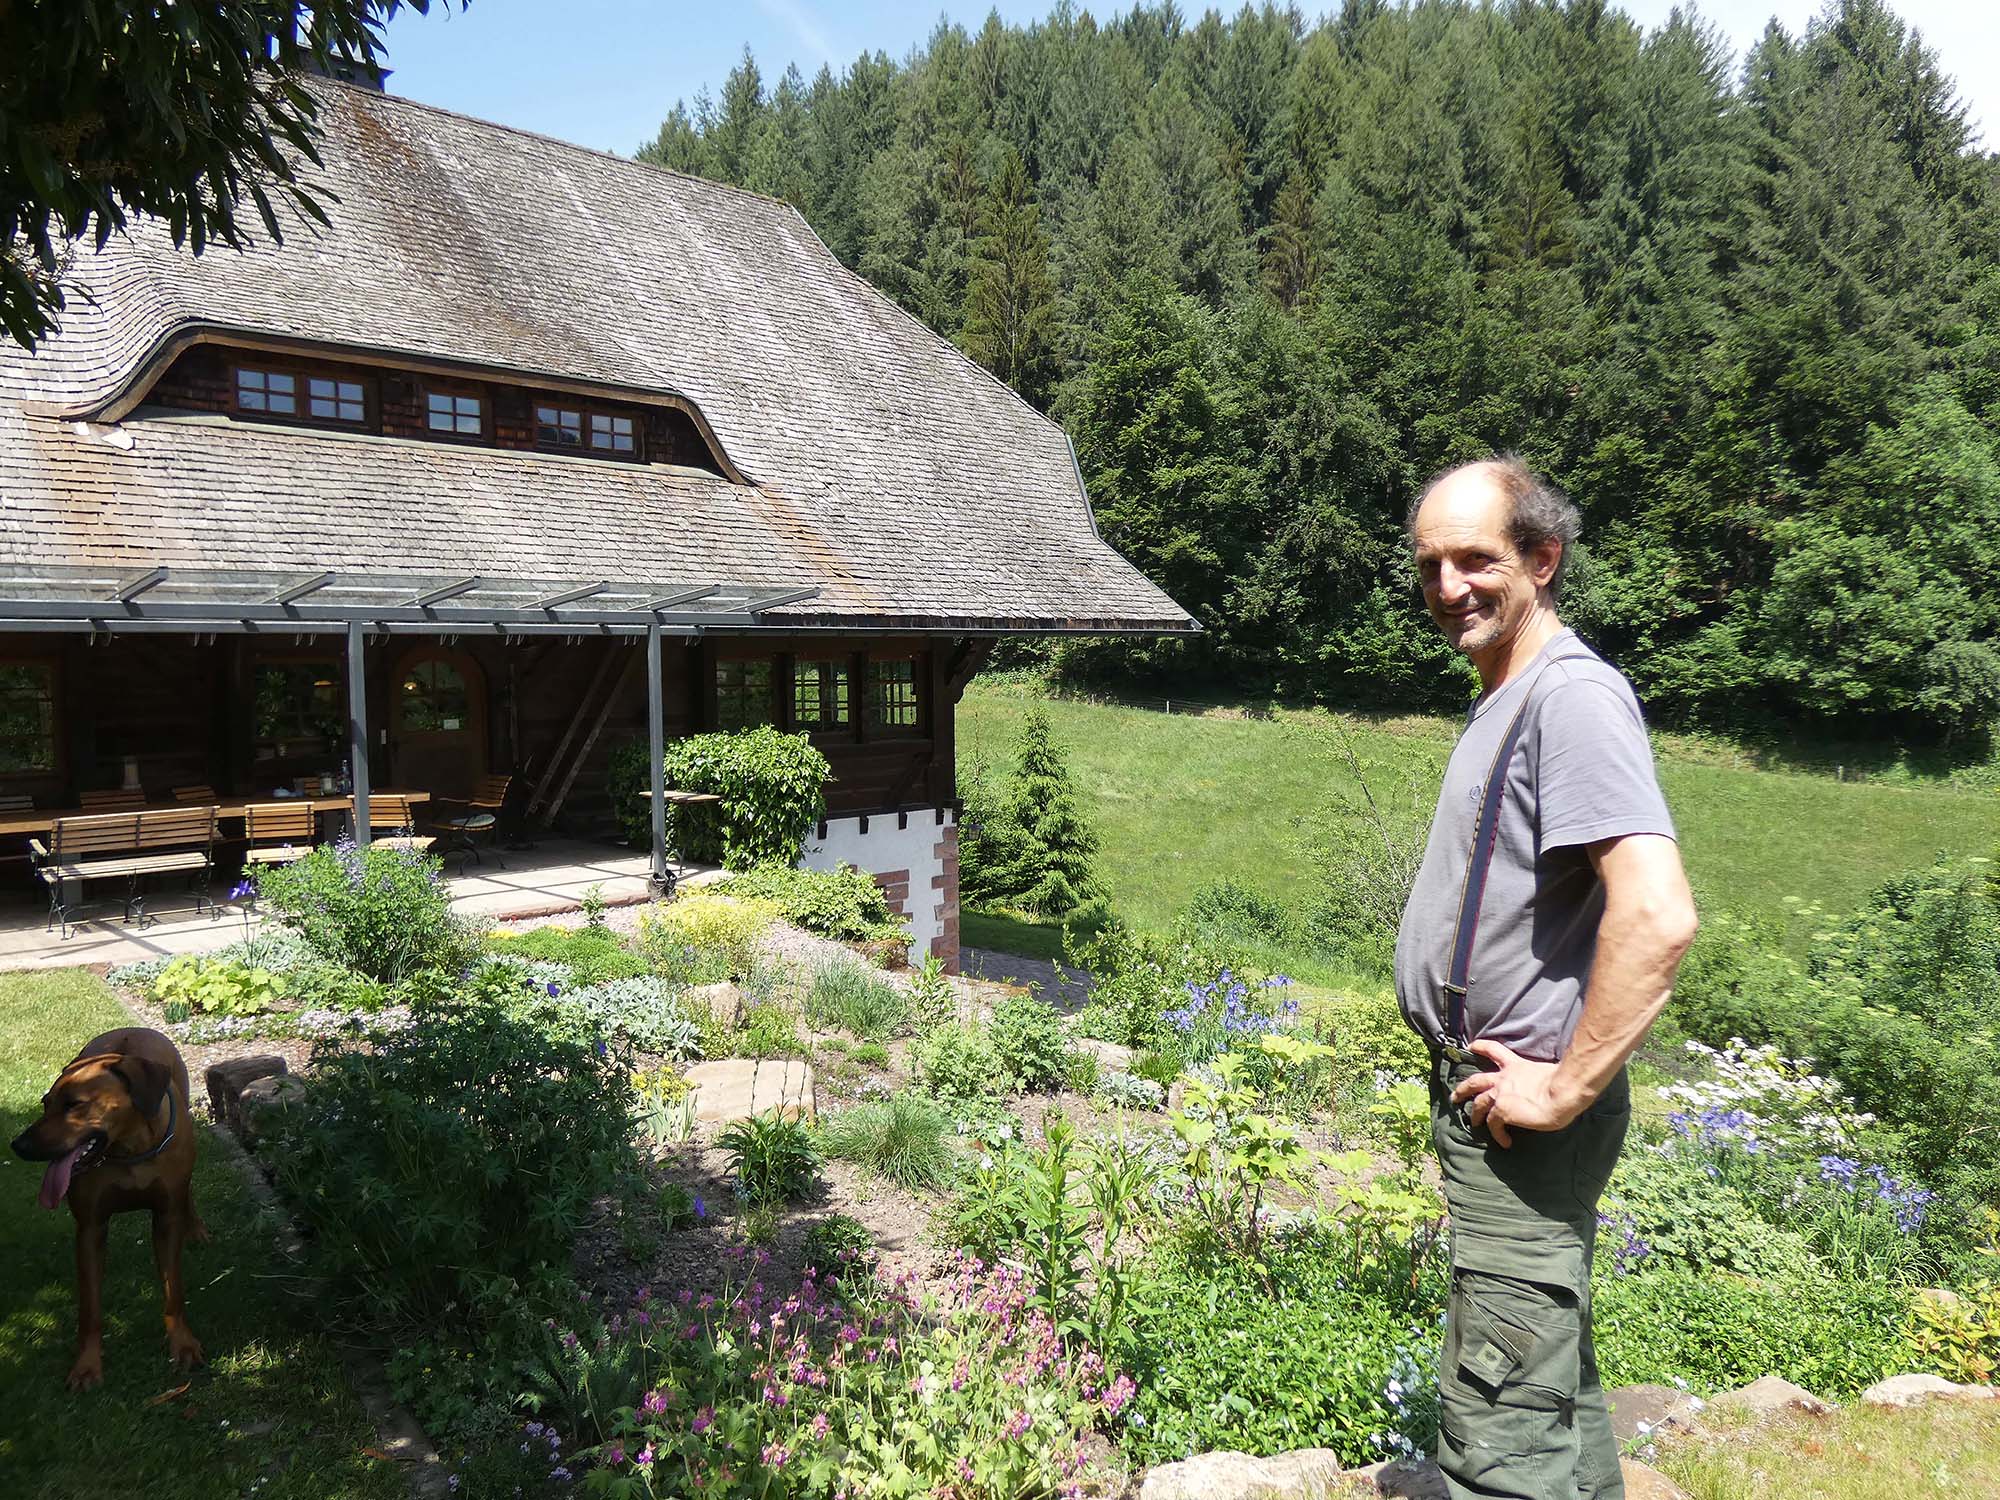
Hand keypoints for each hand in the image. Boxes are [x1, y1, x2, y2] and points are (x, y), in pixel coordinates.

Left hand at [1449, 1040, 1584, 1146]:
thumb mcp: (1547, 1074)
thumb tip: (1544, 1087)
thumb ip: (1537, 1079)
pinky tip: (1505, 1142)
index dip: (1481, 1047)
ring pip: (1478, 1103)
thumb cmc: (1563, 1084)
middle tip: (1455, 1096)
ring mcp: (1500, 1094)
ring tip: (1474, 1123)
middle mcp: (1504, 1078)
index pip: (1494, 1050)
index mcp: (1516, 1066)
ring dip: (1474, 1114)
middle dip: (1463, 1088)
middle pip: (1476, 1081)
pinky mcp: (1502, 1111)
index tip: (1471, 1046)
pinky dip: (1498, 1135)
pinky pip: (1494, 1125)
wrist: (1562, 1093)